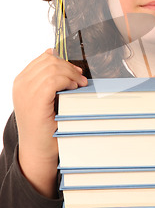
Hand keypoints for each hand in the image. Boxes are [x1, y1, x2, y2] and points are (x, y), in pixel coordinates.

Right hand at [12, 49, 87, 196]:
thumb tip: (60, 57)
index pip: (43, 58)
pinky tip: (74, 88)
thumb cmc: (44, 125)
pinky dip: (67, 81)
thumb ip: (48, 80)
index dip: (63, 61)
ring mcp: (26, 92)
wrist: (37, 150)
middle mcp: (20, 85)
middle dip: (69, 67)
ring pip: (52, 68)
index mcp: (21, 81)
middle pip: (49, 61)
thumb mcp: (44, 98)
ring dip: (71, 74)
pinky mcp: (35, 101)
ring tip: (79, 84)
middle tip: (81, 78)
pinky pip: (53, 80)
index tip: (75, 71)